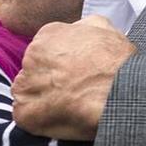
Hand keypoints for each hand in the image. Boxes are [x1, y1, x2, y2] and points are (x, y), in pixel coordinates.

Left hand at [12, 15, 136, 140]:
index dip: (58, 66)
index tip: (71, 75)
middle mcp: (32, 55)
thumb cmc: (116, 61)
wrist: (120, 90)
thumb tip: (76, 30)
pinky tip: (57, 118)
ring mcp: (26, 83)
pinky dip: (37, 119)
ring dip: (40, 99)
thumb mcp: (102, 26)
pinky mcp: (25, 110)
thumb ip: (81, 26)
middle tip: (70, 91)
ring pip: (26, 92)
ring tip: (66, 106)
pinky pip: (25, 115)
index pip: (43, 51)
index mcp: (48, 35)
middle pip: (33, 71)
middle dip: (47, 81)